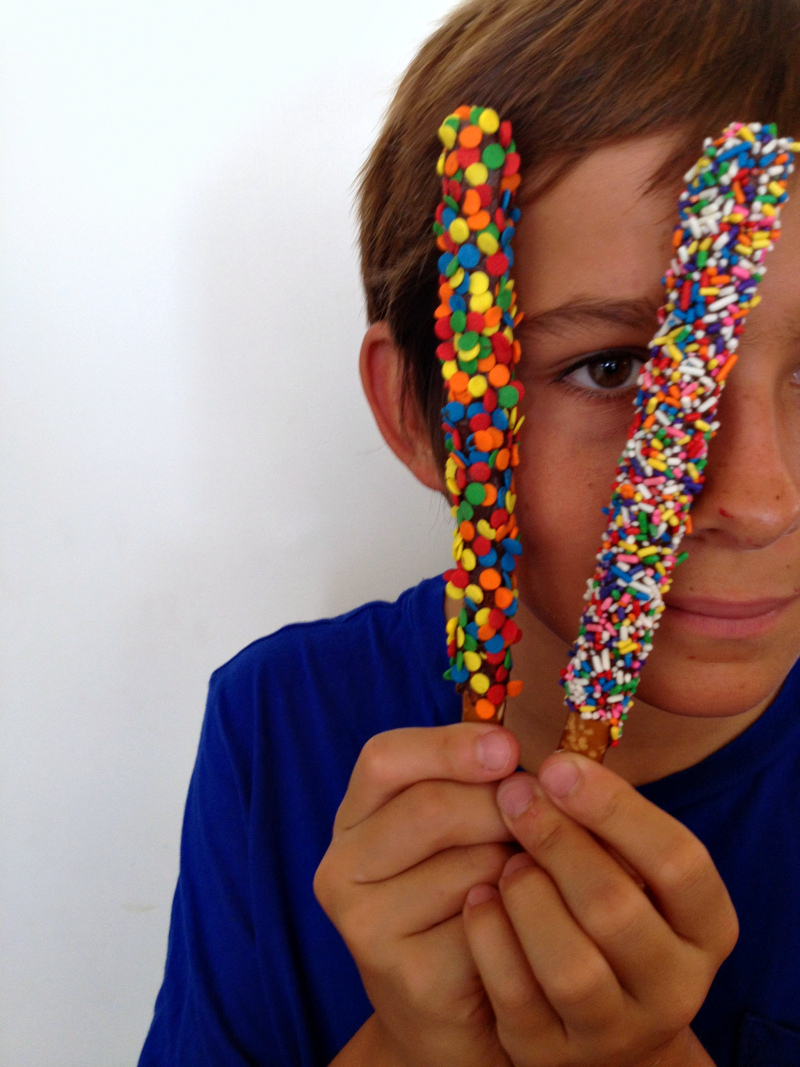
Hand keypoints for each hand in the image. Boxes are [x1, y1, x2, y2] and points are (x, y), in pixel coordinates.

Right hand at [314, 723, 519, 1066]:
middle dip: (501, 807)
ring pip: (469, 865)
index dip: (449, 746)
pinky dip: (521, 916)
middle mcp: (340, 870)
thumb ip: (470, 781)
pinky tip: (523, 924)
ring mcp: (366, 928)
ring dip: (518, 863)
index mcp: (351, 819)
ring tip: (527, 876)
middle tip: (540, 820)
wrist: (455, 1009)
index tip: (509, 748)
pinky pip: (489, 922)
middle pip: (430, 807)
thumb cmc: (463, 896)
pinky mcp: (409, 978)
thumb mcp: (455, 827)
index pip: (384, 758)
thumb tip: (509, 746)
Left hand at [462, 754, 735, 1066]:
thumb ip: (604, 822)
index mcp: (706, 926)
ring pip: (570, 965)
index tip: (557, 765)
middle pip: (615, 908)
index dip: (614, 808)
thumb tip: (550, 760)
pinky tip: (477, 897)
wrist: (602, 1019)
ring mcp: (615, 1030)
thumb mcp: (630, 867)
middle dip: (556, 840)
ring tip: (505, 858)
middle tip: (515, 794)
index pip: (678, 861)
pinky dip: (490, 938)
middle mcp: (673, 985)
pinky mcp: (553, 1052)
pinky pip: (516, 996)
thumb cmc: (609, 909)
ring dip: (527, 897)